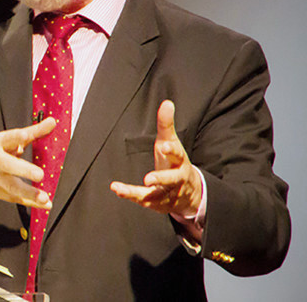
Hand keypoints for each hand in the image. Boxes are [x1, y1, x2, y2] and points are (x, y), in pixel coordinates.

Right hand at [0, 118, 56, 208]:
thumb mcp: (6, 138)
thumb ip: (33, 131)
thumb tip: (52, 122)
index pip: (7, 138)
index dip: (16, 137)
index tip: (25, 135)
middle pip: (9, 165)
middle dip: (24, 170)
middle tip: (39, 174)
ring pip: (13, 187)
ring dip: (29, 193)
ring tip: (44, 198)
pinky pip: (17, 198)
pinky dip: (31, 202)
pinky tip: (45, 204)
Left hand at [109, 100, 202, 216]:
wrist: (189, 190)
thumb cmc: (175, 161)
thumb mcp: (171, 141)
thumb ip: (166, 124)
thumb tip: (167, 103)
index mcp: (179, 161)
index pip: (177, 154)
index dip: (171, 150)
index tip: (164, 146)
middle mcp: (176, 179)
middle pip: (172, 179)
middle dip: (161, 179)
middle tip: (148, 178)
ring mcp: (168, 193)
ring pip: (156, 195)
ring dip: (140, 193)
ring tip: (121, 190)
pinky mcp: (158, 203)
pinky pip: (145, 201)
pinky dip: (130, 196)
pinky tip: (117, 189)